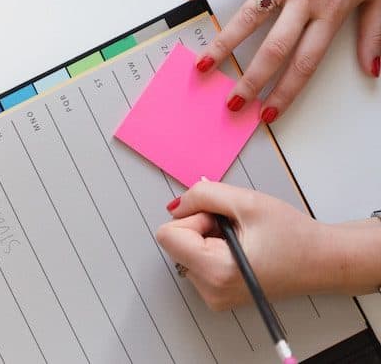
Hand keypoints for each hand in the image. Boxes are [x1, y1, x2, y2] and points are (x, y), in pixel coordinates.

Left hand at [156, 181, 335, 310]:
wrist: (323, 262)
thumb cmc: (294, 235)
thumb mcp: (246, 201)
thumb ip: (203, 195)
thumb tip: (176, 205)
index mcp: (216, 272)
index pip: (168, 235)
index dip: (192, 218)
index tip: (220, 219)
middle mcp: (210, 291)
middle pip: (174, 243)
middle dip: (200, 227)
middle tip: (236, 228)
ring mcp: (213, 296)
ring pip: (185, 250)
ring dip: (207, 237)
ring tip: (242, 239)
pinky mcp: (217, 294)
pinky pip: (196, 260)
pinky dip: (213, 248)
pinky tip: (240, 249)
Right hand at [180, 0, 380, 122]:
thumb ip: (373, 32)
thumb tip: (371, 67)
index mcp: (332, 9)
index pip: (305, 63)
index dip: (284, 93)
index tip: (267, 113)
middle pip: (272, 49)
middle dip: (249, 82)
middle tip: (230, 101)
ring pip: (248, 17)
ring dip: (223, 44)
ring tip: (204, 64)